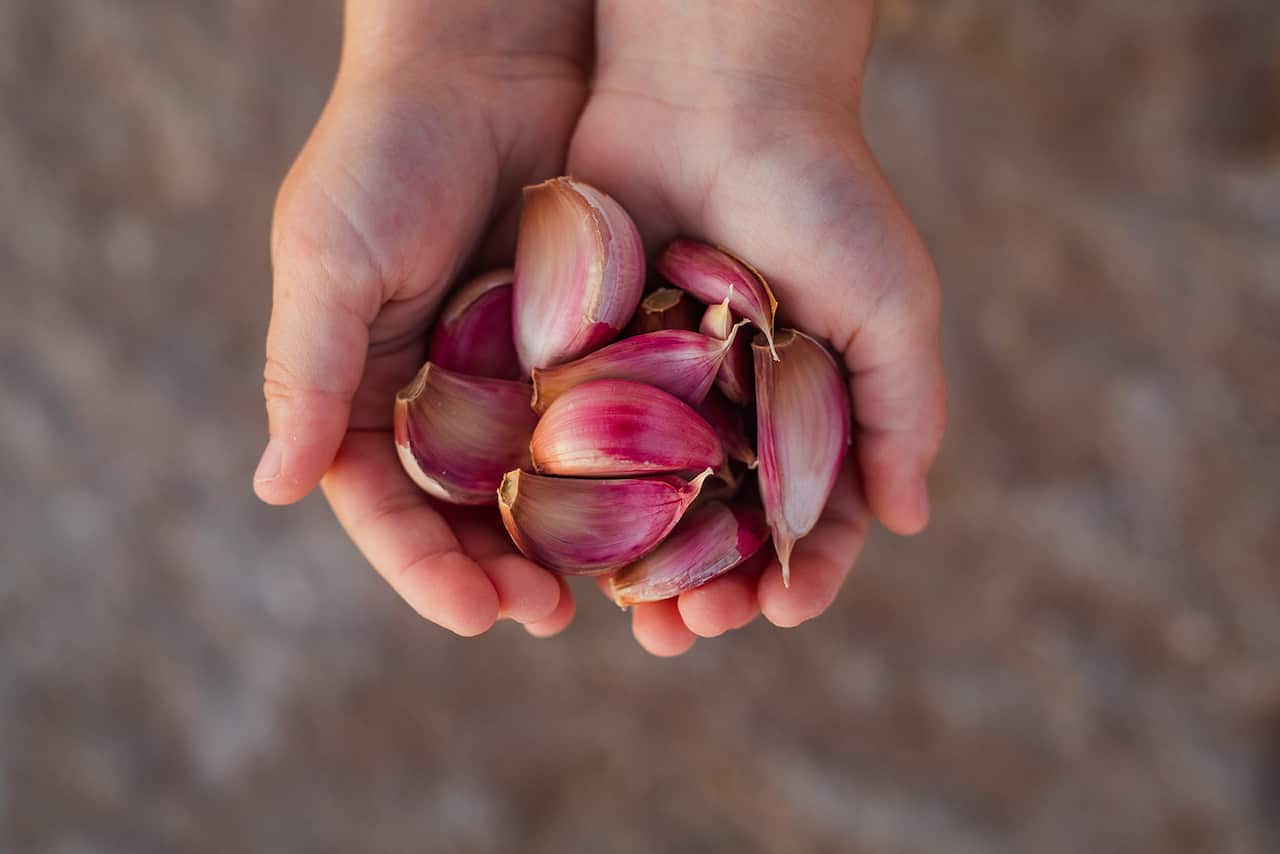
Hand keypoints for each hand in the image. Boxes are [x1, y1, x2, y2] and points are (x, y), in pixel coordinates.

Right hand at [253, 0, 591, 636]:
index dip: (420, 564)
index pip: (383, 503)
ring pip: (540, 485)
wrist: (490, 55)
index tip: (472, 611)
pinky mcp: (588, 343)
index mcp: (368, 387)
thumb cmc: (389, 149)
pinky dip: (623, 473)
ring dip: (567, 544)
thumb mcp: (331, 256)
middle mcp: (444, 395)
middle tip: (544, 615)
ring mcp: (519, 374)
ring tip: (606, 592)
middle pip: (466, 513)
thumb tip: (270, 488)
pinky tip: (656, 510)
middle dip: (498, 572)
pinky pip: (606, 425)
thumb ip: (309, 368)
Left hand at [571, 0, 946, 654]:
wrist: (713, 93)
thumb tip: (907, 522)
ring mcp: (654, 388)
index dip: (800, 572)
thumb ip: (903, 412)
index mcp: (805, 406)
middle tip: (691, 629)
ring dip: (639, 569)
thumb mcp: (887, 302)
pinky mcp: (587, 358)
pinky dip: (574, 498)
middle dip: (710, 588)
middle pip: (718, 529)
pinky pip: (577, 445)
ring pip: (642, 505)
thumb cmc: (818, 193)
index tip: (783, 610)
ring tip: (632, 616)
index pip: (808, 517)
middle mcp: (727, 408)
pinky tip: (564, 542)